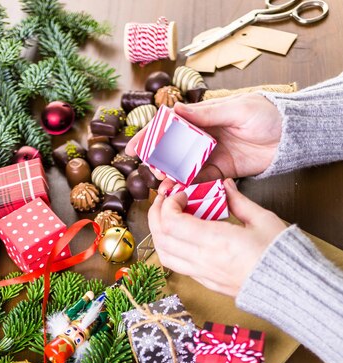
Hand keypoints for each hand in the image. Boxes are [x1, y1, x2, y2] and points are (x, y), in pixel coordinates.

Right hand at [126, 94, 281, 188]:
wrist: (290, 136)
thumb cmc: (266, 114)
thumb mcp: (236, 109)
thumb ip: (206, 114)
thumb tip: (176, 111)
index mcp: (203, 119)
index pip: (170, 127)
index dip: (149, 137)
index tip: (133, 149)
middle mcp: (203, 139)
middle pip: (172, 152)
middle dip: (159, 163)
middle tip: (154, 172)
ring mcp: (211, 157)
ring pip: (183, 170)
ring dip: (172, 178)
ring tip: (165, 186)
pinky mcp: (222, 173)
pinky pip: (201, 182)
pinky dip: (190, 187)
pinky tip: (181, 193)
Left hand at [149, 178, 285, 297]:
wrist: (290, 288)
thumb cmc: (280, 254)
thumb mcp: (262, 219)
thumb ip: (238, 201)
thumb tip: (225, 185)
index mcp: (217, 241)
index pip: (173, 223)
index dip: (169, 205)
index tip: (179, 194)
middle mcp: (204, 260)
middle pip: (162, 238)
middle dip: (156, 215)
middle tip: (164, 201)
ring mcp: (204, 274)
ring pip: (165, 255)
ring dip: (158, 234)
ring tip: (165, 219)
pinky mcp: (207, 283)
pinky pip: (178, 266)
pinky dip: (169, 249)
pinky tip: (178, 237)